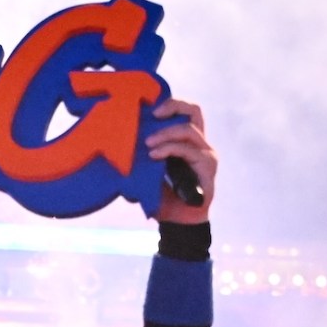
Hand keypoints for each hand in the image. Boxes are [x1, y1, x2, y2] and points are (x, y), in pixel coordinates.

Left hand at [146, 98, 214, 224]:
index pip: (185, 112)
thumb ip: (143, 154)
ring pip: (189, 130)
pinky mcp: (207, 166)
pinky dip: (170, 149)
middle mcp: (200, 144)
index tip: (150, 108)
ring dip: (166, 133)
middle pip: (194, 111)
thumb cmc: (162, 196)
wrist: (177, 221)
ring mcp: (206, 154)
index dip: (171, 104)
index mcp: (187, 142)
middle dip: (173, 106)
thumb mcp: (148, 170)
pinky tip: (155, 155)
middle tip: (153, 114)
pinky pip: (188, 150)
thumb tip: (119, 139)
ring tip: (149, 143)